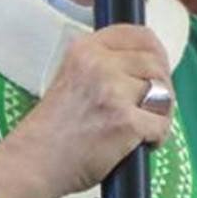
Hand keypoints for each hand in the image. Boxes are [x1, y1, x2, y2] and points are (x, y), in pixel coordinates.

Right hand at [0, 25, 174, 197]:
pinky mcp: (125, 121)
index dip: (156, 53)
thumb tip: (146, 65)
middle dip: (162, 87)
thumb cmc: (52, 128)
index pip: (138, 35)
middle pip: (155, 65)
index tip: (158, 68)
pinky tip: (143, 144)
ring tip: (144, 127)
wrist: (34, 162)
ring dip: (161, 112)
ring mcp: (113, 92)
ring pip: (162, 93)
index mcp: (86, 49)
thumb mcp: (70, 77)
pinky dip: (157, 138)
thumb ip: (102, 65)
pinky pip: (162, 124)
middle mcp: (99, 64)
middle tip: (152, 107)